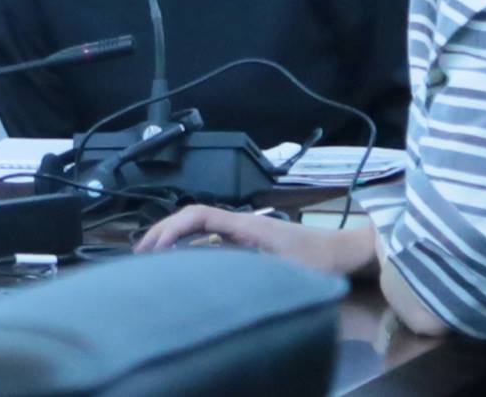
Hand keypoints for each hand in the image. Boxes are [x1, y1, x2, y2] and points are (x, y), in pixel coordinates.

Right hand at [135, 206, 374, 276]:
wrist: (345, 253)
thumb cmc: (320, 260)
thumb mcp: (284, 269)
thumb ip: (248, 266)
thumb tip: (208, 270)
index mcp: (246, 225)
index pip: (199, 215)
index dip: (172, 227)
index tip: (153, 246)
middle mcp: (241, 223)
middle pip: (192, 217)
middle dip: (163, 231)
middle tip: (141, 253)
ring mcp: (244, 232)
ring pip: (199, 227)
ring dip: (174, 237)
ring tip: (153, 258)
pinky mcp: (249, 242)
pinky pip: (211, 238)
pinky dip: (190, 246)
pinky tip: (182, 263)